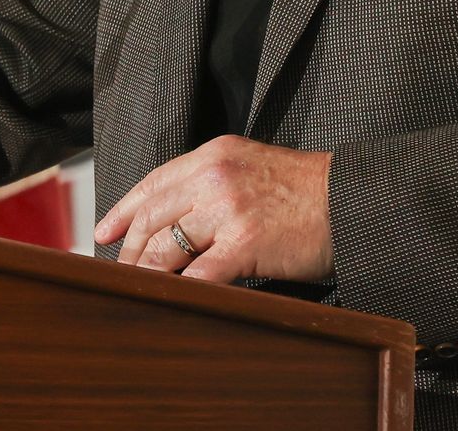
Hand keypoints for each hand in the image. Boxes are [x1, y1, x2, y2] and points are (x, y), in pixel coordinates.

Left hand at [93, 135, 334, 284]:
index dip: (124, 210)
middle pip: (153, 216)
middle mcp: (214, 175)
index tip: (105, 232)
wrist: (351, 200)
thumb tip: (176, 218)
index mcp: (213, 154)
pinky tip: (171, 301)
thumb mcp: (251, 167)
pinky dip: (180, 290)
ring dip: (146, 273)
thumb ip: (212, 183)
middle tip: (119, 271)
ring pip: (166, 245)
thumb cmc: (305, 190)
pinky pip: (199, 273)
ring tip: (138, 290)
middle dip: (130, 249)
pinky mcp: (245, 242)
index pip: (154, 182)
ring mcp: (228, 208)